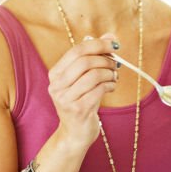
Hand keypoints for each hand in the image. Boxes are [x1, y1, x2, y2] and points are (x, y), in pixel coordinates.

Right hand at [47, 33, 118, 150]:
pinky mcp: (78, 110)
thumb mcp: (83, 79)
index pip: (76, 50)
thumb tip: (110, 37)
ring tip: (113, 77)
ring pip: (93, 75)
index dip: (98, 44)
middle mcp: (56, 86)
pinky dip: (110, 85)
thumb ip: (94, 56)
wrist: (75, 134)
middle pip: (85, 61)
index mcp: (55, 74)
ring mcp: (65, 99)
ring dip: (109, 73)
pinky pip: (99, 90)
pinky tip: (111, 87)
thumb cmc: (81, 102)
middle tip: (116, 64)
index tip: (114, 44)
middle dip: (105, 60)